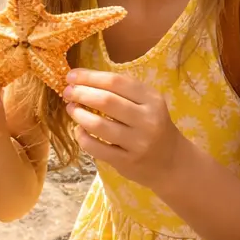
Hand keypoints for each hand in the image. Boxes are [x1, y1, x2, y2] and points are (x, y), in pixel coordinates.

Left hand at [61, 69, 184, 186]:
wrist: (172, 163)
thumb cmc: (152, 125)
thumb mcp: (146, 103)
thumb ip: (120, 91)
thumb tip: (80, 79)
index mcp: (152, 99)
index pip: (116, 82)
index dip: (89, 76)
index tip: (71, 76)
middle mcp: (148, 120)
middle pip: (105, 101)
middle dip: (80, 93)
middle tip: (68, 92)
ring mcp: (138, 143)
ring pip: (97, 125)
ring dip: (78, 114)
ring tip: (71, 109)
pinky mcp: (126, 161)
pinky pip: (95, 147)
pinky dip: (81, 136)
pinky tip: (79, 130)